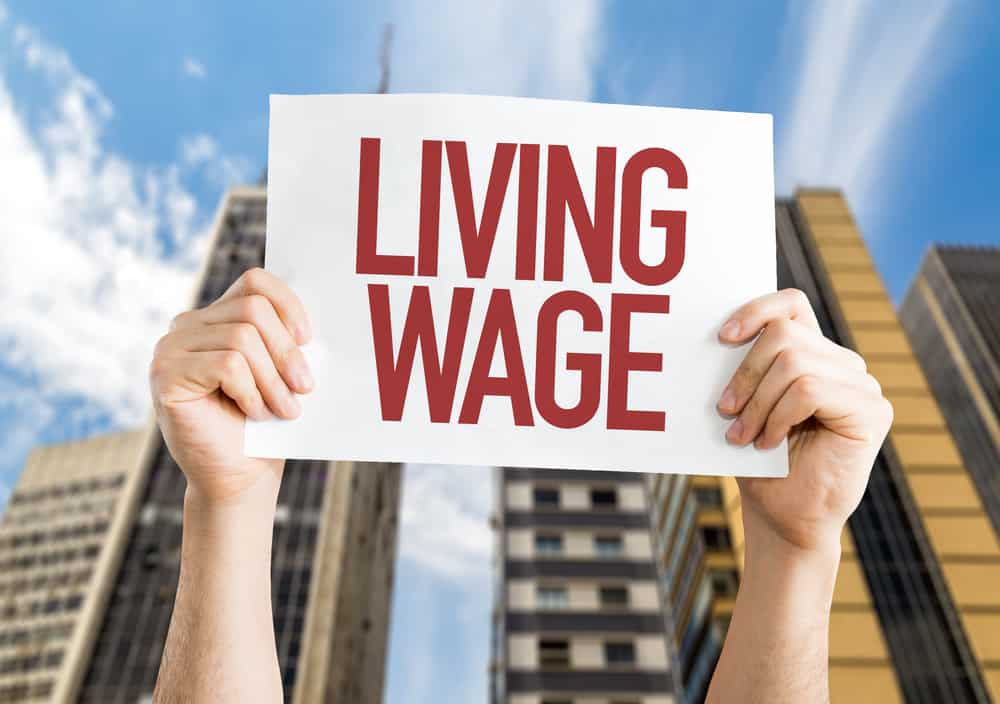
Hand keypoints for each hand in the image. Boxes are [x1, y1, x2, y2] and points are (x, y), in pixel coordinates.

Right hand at [149, 268, 313, 504]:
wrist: (240, 476)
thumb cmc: (266, 425)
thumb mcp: (282, 371)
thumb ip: (287, 338)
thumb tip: (313, 317)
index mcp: (216, 317)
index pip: (255, 281)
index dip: (289, 304)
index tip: (309, 339)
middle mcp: (187, 326)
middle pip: (253, 310)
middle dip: (287, 351)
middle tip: (304, 387)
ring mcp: (170, 348)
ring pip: (243, 338)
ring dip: (273, 380)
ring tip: (284, 410)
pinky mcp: (166, 375)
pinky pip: (227, 365)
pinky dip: (251, 391)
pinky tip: (255, 413)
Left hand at [716, 289, 892, 553]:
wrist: (782, 517)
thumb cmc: (759, 463)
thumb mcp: (745, 406)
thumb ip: (745, 369)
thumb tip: (717, 335)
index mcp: (814, 354)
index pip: (791, 305)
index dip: (756, 310)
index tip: (723, 338)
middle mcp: (843, 363)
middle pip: (783, 335)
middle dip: (745, 374)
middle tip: (725, 411)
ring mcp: (862, 385)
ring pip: (793, 363)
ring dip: (757, 402)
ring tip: (743, 435)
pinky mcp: (872, 410)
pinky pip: (810, 390)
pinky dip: (779, 417)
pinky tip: (769, 442)